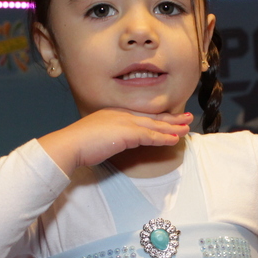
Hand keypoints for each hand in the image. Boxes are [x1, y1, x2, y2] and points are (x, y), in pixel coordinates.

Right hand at [37, 109, 192, 175]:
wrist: (70, 144)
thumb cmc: (78, 144)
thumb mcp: (97, 136)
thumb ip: (109, 136)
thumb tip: (116, 142)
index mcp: (115, 113)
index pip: (142, 115)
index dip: (158, 117)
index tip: (170, 118)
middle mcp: (122, 114)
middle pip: (152, 117)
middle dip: (171, 118)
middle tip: (187, 118)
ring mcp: (125, 122)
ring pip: (155, 125)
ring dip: (173, 127)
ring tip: (187, 128)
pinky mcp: (127, 133)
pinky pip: (151, 136)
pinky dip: (164, 137)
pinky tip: (174, 139)